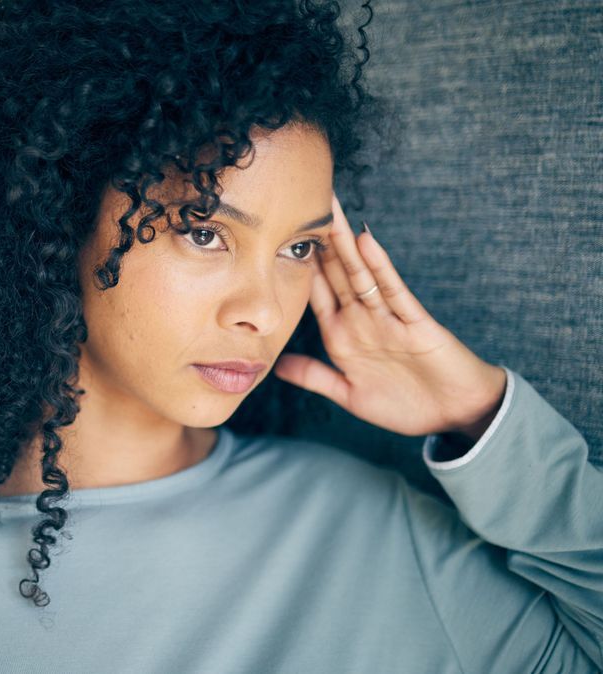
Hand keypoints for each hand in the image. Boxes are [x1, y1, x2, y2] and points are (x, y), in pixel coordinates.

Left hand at [274, 195, 506, 439]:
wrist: (456, 415)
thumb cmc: (406, 405)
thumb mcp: (350, 394)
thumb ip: (315, 376)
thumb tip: (276, 365)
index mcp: (342, 334)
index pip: (316, 291)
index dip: (298, 264)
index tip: (278, 233)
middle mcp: (362, 319)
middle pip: (336, 271)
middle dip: (320, 239)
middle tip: (300, 201)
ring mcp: (388, 318)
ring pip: (361, 273)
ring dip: (344, 241)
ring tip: (329, 208)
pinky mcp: (415, 323)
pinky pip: (393, 291)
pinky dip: (380, 266)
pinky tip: (366, 241)